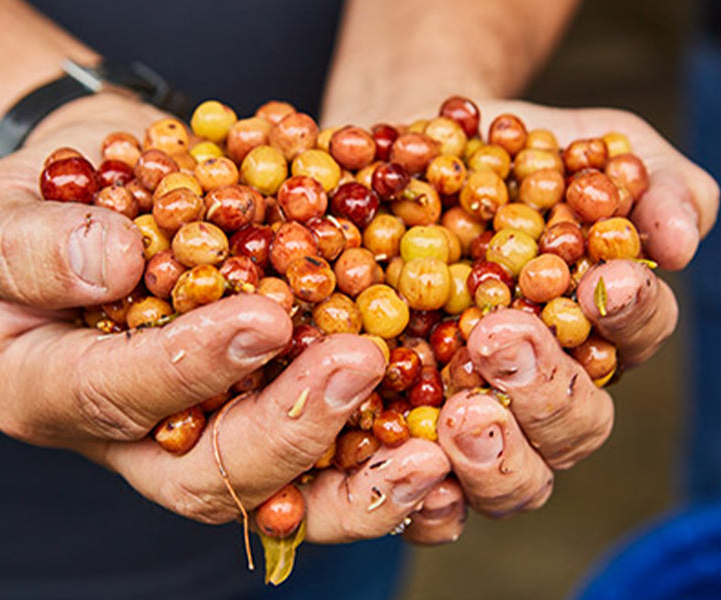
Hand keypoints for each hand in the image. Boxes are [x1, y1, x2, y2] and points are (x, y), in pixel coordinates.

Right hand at [0, 93, 451, 543]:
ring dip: (359, 479)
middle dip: (288, 430)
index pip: (115, 398)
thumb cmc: (49, 199)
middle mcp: (135, 436)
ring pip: (285, 492)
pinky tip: (442, 434)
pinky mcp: (272, 409)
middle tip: (359, 366)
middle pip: (211, 477)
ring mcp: (210, 430)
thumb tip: (111, 268)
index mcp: (51, 391)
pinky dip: (385, 451)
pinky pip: (333, 454)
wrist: (119, 190)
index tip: (260, 319)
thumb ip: (29, 243)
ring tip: (428, 451)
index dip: (187, 368)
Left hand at [388, 100, 717, 544]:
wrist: (404, 154)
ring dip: (497, 454)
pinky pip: (428, 495)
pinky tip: (412, 472)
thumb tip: (681, 242)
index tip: (606, 280)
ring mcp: (478, 418)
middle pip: (575, 425)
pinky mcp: (407, 434)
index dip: (631, 314)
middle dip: (550, 388)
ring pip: (514, 477)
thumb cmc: (506, 153)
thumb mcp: (585, 143)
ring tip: (464, 412)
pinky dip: (427, 498)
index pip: (636, 334)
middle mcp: (543, 386)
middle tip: (506, 340)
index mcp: (596, 327)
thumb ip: (648, 181)